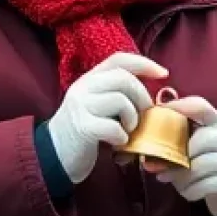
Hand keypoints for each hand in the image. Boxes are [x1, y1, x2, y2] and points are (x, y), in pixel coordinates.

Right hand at [47, 53, 167, 184]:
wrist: (53, 155)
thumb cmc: (85, 130)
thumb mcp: (99, 105)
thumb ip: (118, 93)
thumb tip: (153, 95)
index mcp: (89, 79)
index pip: (118, 59)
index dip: (144, 63)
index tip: (163, 73)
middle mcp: (82, 88)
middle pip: (124, 79)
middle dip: (142, 97)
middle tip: (144, 114)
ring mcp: (80, 107)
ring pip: (121, 101)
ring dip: (133, 118)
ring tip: (128, 130)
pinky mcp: (82, 128)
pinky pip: (114, 127)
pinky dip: (122, 136)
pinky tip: (118, 142)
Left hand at [154, 98, 216, 215]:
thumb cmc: (201, 157)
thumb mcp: (190, 144)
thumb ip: (170, 143)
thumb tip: (141, 158)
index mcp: (214, 122)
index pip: (201, 107)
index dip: (181, 106)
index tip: (161, 111)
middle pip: (202, 140)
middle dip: (177, 156)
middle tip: (159, 166)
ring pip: (201, 166)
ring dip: (180, 176)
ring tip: (169, 178)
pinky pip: (205, 185)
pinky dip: (190, 190)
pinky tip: (186, 188)